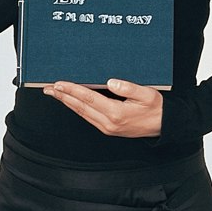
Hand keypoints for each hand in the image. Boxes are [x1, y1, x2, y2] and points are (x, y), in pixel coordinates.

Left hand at [47, 78, 163, 137]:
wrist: (163, 127)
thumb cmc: (157, 109)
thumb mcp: (148, 95)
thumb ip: (129, 87)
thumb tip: (111, 82)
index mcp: (116, 113)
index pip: (88, 99)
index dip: (72, 90)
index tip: (59, 83)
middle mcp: (108, 122)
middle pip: (80, 107)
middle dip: (62, 96)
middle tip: (48, 88)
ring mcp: (106, 127)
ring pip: (81, 113)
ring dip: (66, 102)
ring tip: (54, 93)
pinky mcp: (107, 128)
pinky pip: (87, 117)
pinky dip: (76, 108)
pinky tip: (70, 101)